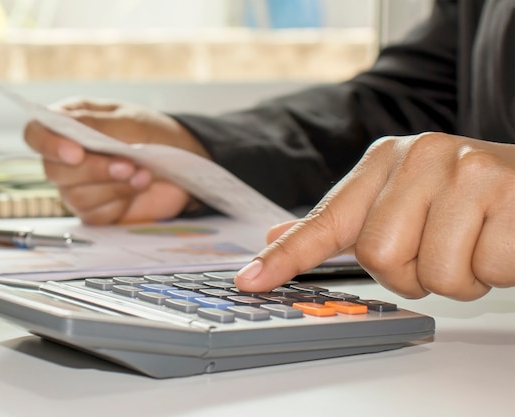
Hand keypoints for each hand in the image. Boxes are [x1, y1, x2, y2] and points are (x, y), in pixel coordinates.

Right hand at [23, 99, 209, 223]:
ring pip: (75, 196)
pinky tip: (138, 189)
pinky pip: (94, 215)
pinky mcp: (95, 209)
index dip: (48, 145)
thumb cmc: (154, 133)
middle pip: (54, 171)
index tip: (76, 153)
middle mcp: (67, 156)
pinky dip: (119, 203)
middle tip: (128, 165)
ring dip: (113, 186)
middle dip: (95, 170)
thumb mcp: (132, 121)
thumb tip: (64, 123)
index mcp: (70, 124)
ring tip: (143, 174)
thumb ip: (98, 124)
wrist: (183, 161)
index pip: (35, 134)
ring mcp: (79, 185)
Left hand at [235, 132, 514, 300]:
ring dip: (457, 278)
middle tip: (437, 249)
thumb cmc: (462, 197)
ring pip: (435, 274)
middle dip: (411, 274)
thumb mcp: (399, 198)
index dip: (286, 256)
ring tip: (472, 243)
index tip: (249, 281)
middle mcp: (422, 156)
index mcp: (385, 160)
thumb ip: (338, 222)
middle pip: (380, 256)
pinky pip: (487, 271)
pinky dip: (495, 272)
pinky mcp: (512, 195)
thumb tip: (273, 237)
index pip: (325, 218)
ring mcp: (469, 172)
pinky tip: (501, 240)